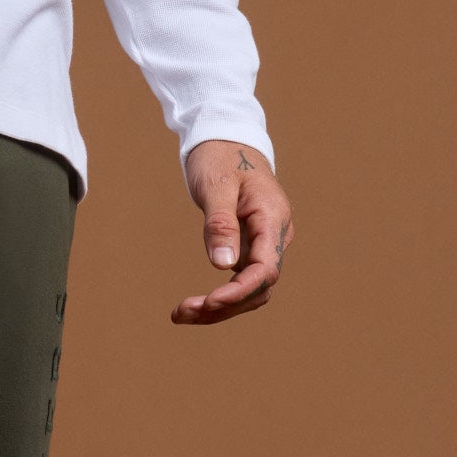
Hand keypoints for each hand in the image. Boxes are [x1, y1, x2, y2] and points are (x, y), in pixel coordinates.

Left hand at [173, 140, 292, 324]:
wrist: (228, 141)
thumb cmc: (221, 157)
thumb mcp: (216, 185)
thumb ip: (220, 224)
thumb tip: (223, 266)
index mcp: (273, 218)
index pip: (266, 270)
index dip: (239, 292)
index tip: (209, 302)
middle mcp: (276, 236)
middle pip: (259, 288)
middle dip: (224, 306)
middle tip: (181, 313)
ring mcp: (266, 244)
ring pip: (251, 291)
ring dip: (220, 308)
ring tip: (181, 315)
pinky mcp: (252, 249)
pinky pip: (242, 282)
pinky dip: (220, 297)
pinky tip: (193, 306)